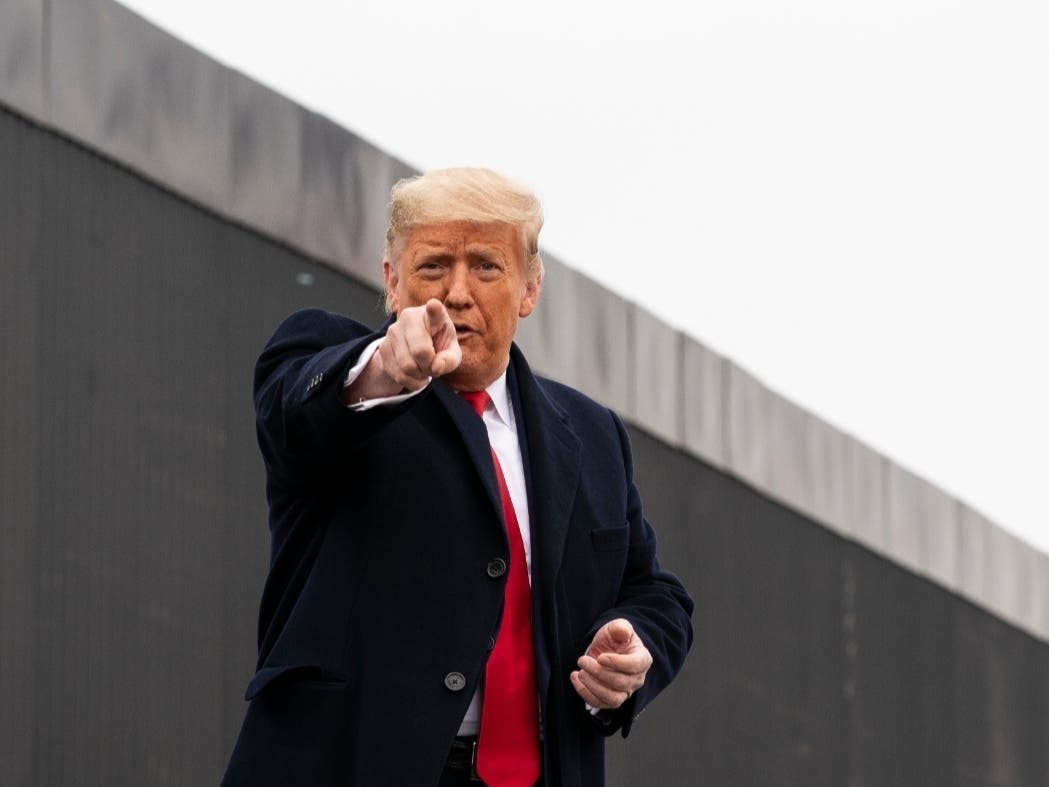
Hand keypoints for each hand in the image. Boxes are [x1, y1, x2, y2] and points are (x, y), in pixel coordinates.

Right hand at [346, 299, 461, 400]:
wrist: (414, 350)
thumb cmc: (438, 346)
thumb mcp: (451, 353)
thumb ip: (450, 359)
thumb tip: (436, 366)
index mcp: (433, 315)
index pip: (434, 311)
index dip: (434, 309)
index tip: (433, 305)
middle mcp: (410, 317)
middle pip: (420, 351)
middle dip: (429, 366)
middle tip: (433, 366)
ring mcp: (393, 331)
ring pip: (407, 366)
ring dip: (419, 375)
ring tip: (423, 369)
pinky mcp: (382, 347)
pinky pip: (398, 374)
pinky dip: (410, 381)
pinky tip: (414, 374)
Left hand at [570, 618, 651, 709]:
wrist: (605, 649)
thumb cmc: (614, 639)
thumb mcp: (617, 626)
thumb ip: (621, 627)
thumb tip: (623, 632)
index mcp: (643, 659)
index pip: (635, 665)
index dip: (617, 663)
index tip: (600, 657)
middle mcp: (637, 679)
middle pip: (621, 683)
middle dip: (599, 672)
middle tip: (583, 660)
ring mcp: (625, 692)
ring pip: (612, 698)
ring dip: (593, 687)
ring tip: (580, 672)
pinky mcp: (611, 700)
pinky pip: (599, 703)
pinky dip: (585, 693)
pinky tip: (575, 678)